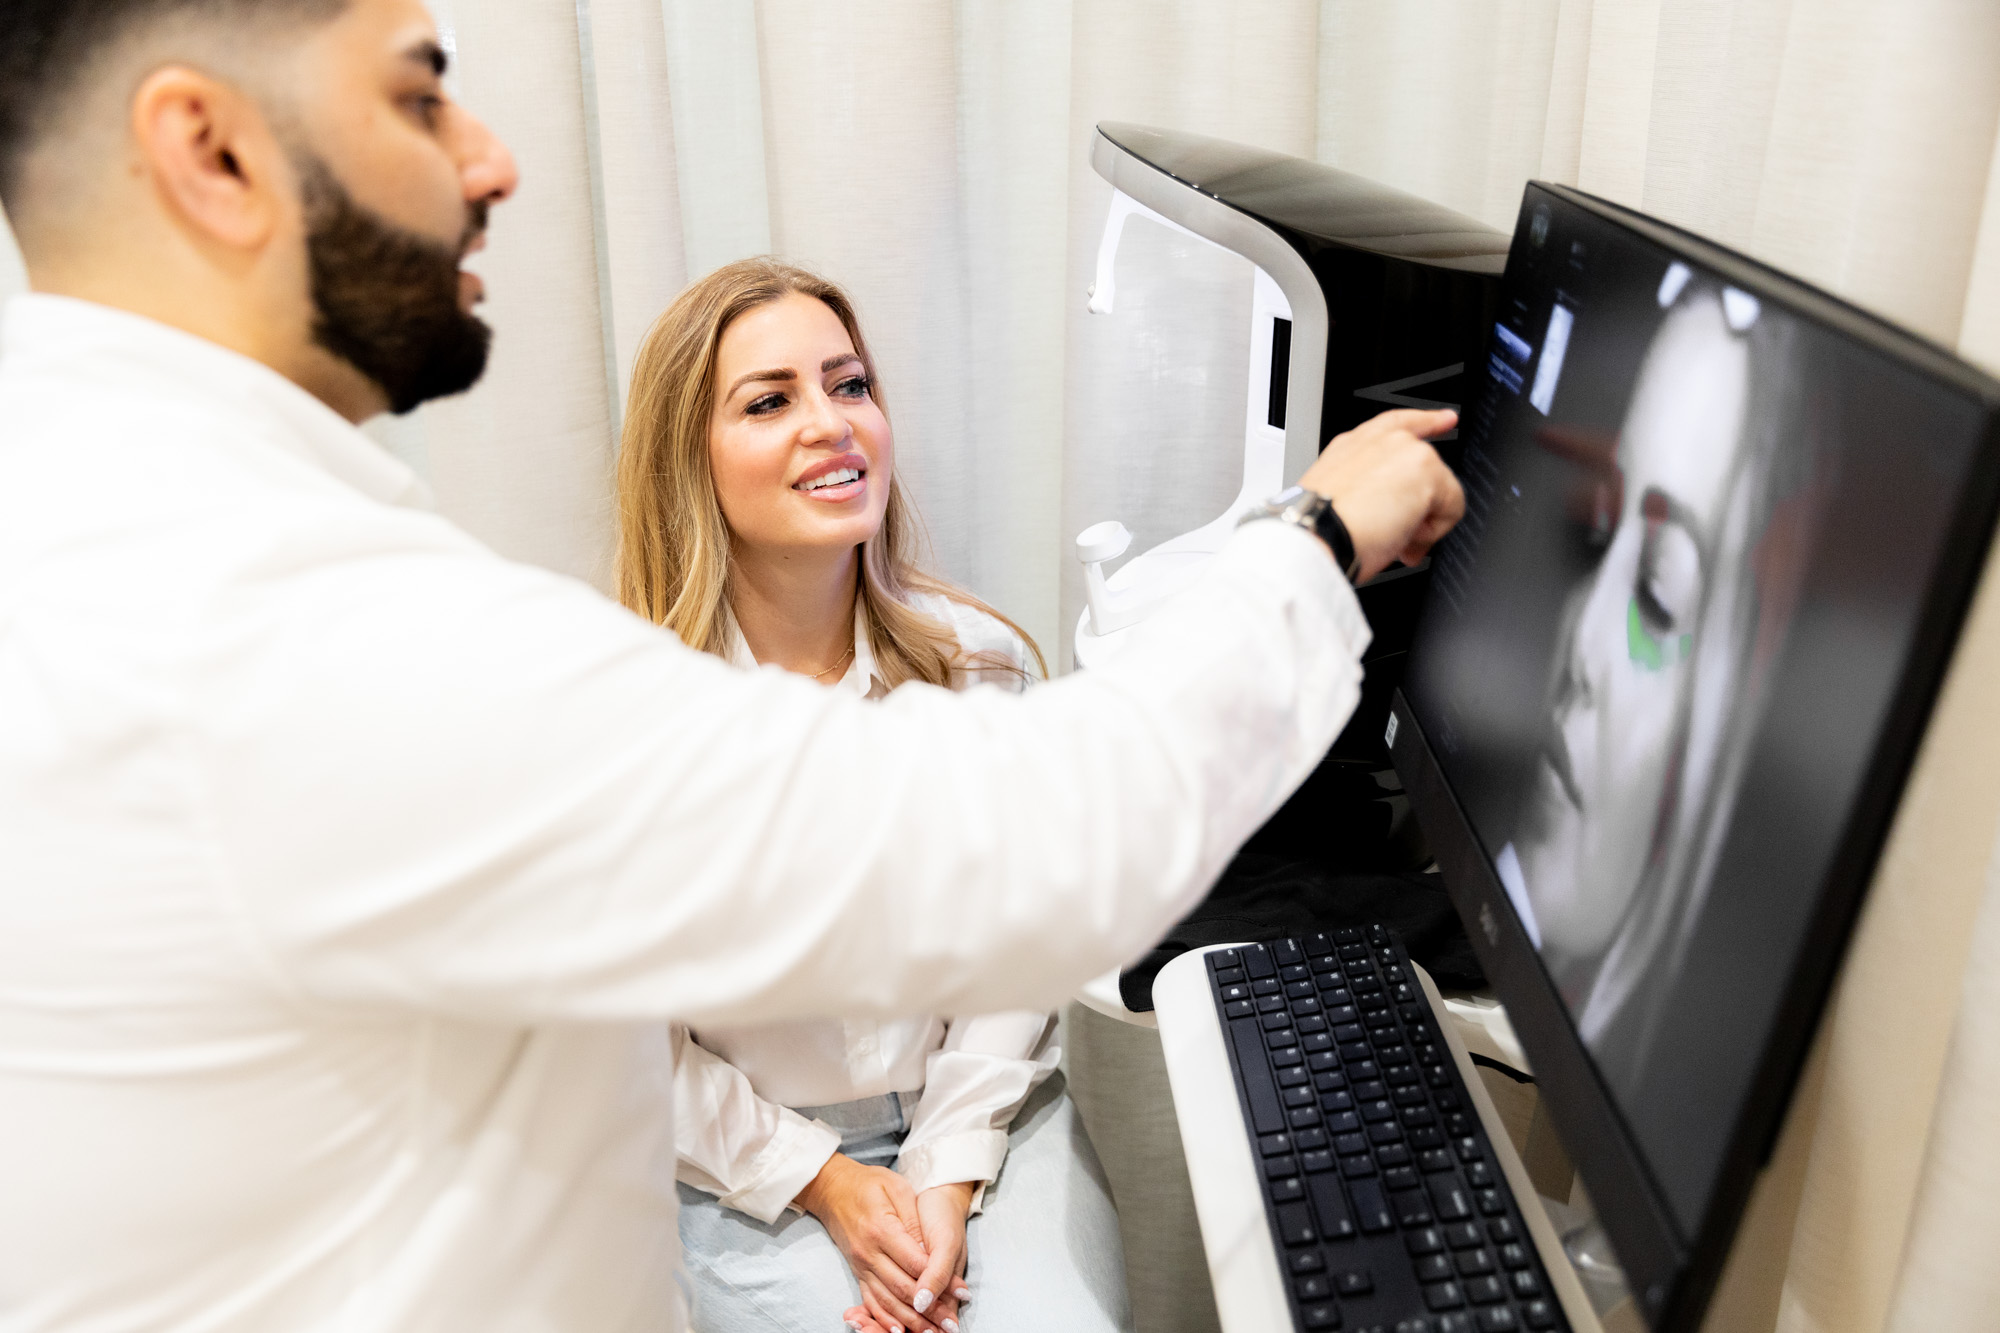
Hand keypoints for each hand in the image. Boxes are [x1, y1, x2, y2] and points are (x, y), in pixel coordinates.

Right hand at [794, 1154, 942, 1332]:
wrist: (832, 1188)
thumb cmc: (870, 1184)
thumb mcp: (897, 1189)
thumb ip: (914, 1221)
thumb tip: (929, 1252)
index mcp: (881, 1230)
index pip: (915, 1264)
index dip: (939, 1281)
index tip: (960, 1294)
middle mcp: (868, 1253)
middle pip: (902, 1288)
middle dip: (929, 1310)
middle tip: (951, 1324)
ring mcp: (860, 1265)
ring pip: (887, 1301)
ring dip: (910, 1321)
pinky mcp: (857, 1272)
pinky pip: (870, 1301)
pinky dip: (884, 1319)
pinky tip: (899, 1331)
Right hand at [1296, 408, 1465, 581]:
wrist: (1316, 535)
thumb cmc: (1317, 529)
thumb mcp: (1334, 504)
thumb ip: (1366, 498)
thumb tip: (1391, 522)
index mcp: (1352, 447)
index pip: (1396, 425)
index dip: (1425, 421)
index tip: (1446, 418)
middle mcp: (1379, 441)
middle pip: (1427, 466)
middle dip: (1420, 506)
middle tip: (1397, 536)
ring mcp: (1405, 450)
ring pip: (1440, 492)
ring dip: (1423, 523)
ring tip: (1393, 540)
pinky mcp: (1426, 469)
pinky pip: (1451, 509)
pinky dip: (1434, 532)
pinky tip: (1406, 539)